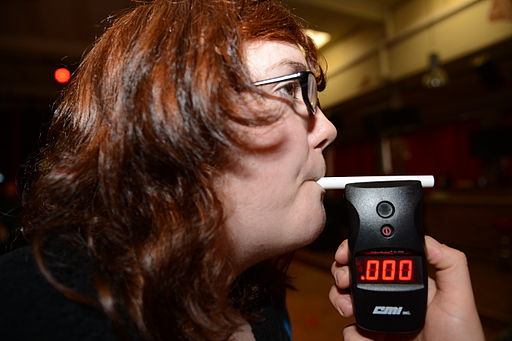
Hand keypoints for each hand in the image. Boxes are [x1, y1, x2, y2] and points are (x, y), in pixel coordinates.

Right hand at [329, 236, 484, 340]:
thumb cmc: (461, 340)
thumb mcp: (459, 298)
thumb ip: (449, 264)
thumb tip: (427, 238)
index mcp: (408, 284)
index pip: (378, 259)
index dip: (360, 251)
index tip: (347, 252)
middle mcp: (390, 298)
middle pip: (355, 276)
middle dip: (342, 273)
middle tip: (344, 279)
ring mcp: (379, 320)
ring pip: (345, 300)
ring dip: (340, 299)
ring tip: (348, 308)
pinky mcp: (371, 340)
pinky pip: (350, 332)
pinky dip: (352, 334)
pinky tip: (366, 337)